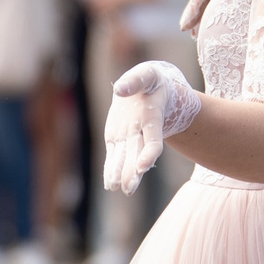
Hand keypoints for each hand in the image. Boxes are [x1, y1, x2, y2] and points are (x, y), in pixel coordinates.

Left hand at [104, 61, 202, 193]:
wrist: (148, 89)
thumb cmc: (150, 80)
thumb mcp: (146, 75)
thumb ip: (135, 81)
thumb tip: (119, 89)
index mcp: (152, 119)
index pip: (153, 140)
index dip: (149, 154)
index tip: (143, 167)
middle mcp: (142, 133)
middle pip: (138, 155)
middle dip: (132, 172)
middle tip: (128, 188)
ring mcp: (129, 138)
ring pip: (125, 159)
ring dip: (120, 174)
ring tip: (115, 188)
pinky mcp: (116, 139)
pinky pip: (114, 157)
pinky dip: (111, 170)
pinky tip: (109, 184)